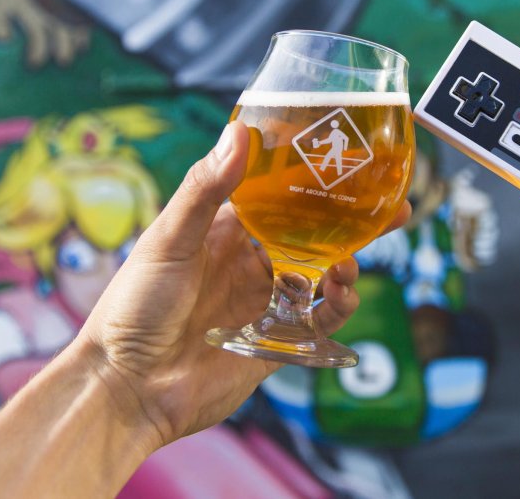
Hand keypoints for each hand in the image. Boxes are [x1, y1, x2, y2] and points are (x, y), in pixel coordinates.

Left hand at [76, 121, 411, 447]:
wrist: (127, 387)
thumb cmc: (134, 306)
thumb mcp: (169, 239)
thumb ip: (205, 188)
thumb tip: (240, 132)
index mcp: (224, 230)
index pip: (279, 194)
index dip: (315, 178)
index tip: (350, 160)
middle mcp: (249, 261)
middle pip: (312, 233)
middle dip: (351, 221)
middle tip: (392, 208)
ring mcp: (264, 302)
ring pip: (321, 274)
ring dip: (345, 264)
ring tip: (351, 264)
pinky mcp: (275, 342)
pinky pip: (319, 320)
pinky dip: (338, 307)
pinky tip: (342, 295)